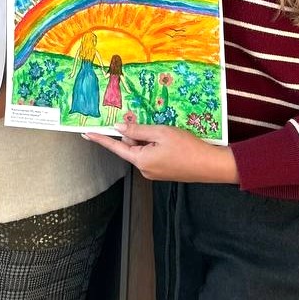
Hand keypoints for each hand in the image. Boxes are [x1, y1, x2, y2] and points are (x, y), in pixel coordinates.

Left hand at [82, 122, 238, 183]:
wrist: (211, 165)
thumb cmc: (187, 147)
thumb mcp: (161, 132)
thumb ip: (138, 129)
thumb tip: (119, 128)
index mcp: (140, 160)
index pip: (115, 147)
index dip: (101, 139)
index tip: (86, 134)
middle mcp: (144, 169)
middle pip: (131, 145)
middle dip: (138, 133)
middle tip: (154, 126)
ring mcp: (153, 172)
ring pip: (142, 149)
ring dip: (149, 138)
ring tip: (167, 136)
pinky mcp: (163, 172)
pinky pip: (151, 155)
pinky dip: (155, 145)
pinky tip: (170, 142)